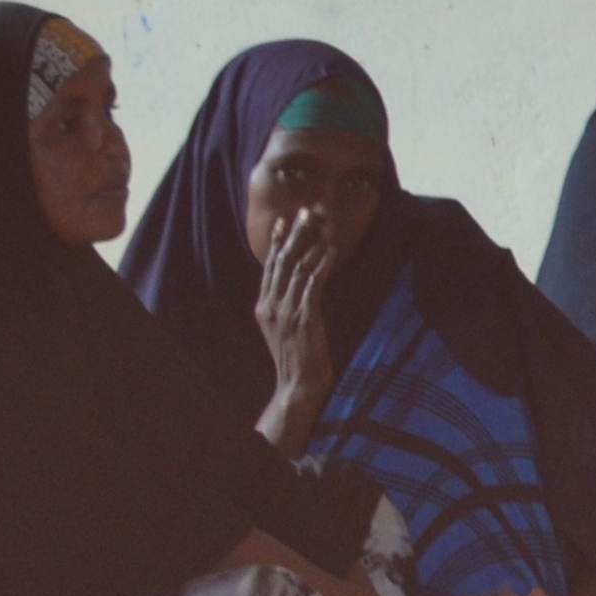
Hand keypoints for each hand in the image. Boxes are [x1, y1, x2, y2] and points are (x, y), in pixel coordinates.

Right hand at [256, 208, 338, 426]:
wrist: (298, 384)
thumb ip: (286, 306)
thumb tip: (296, 284)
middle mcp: (271, 304)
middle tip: (307, 211)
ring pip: (298, 268)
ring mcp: (286, 310)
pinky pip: (312, 284)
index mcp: (264, 306)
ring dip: (313, 243)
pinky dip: (321, 264)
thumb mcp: (285, 327)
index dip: (277, 242)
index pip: (270, 267)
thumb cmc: (298, 357)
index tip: (284, 220)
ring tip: (325, 224)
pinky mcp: (303, 317)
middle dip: (296, 233)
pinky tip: (331, 250)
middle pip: (282, 261)